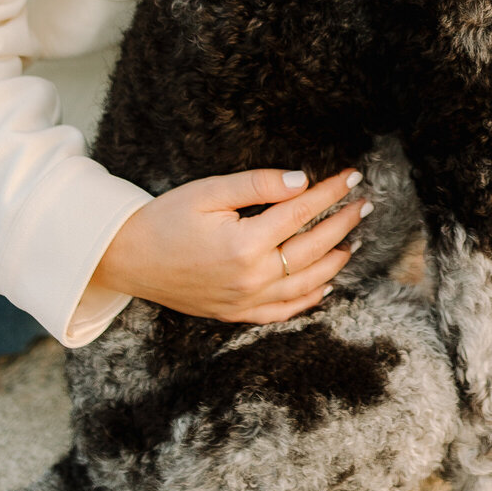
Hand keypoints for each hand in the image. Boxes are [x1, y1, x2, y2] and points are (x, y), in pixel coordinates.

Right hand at [93, 167, 366, 321]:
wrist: (127, 259)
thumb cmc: (165, 219)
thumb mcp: (208, 192)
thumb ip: (257, 185)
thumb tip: (302, 181)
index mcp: (245, 244)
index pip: (301, 212)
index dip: (331, 192)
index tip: (352, 176)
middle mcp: (251, 278)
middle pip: (312, 249)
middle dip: (342, 223)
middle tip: (364, 204)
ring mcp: (245, 302)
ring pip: (306, 284)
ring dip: (335, 260)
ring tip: (354, 239)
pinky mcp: (236, 314)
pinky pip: (284, 311)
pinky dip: (310, 298)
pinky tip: (326, 283)